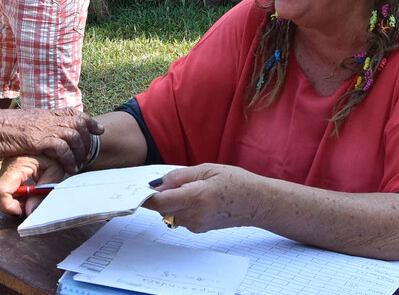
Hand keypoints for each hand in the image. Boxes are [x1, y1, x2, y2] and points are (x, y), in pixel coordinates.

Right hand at [0, 109, 102, 174]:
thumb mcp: (19, 125)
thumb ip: (32, 128)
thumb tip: (36, 134)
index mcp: (41, 113)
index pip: (71, 112)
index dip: (87, 120)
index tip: (97, 128)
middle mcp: (45, 117)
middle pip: (77, 121)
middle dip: (89, 135)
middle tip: (92, 150)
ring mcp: (41, 127)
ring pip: (73, 134)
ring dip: (79, 151)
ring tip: (78, 165)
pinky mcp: (37, 138)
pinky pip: (61, 147)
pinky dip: (69, 158)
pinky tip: (69, 168)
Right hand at [0, 155, 64, 216]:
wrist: (53, 137)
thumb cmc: (55, 152)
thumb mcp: (54, 172)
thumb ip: (41, 193)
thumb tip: (30, 211)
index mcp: (17, 165)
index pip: (1, 192)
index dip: (9, 207)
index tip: (23, 211)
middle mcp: (7, 166)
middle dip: (14, 205)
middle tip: (31, 204)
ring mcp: (6, 168)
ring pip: (3, 193)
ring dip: (16, 200)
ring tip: (33, 196)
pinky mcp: (8, 170)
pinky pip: (7, 187)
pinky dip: (17, 194)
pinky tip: (29, 191)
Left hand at [142, 164, 261, 232]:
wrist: (257, 203)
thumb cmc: (237, 182)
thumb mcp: (207, 169)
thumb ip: (180, 176)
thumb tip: (158, 183)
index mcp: (196, 197)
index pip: (160, 203)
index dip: (147, 197)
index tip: (141, 189)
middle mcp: (195, 215)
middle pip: (162, 209)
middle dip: (160, 197)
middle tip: (171, 182)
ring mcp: (197, 225)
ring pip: (170, 214)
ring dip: (171, 202)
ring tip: (190, 188)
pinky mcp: (199, 229)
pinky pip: (180, 218)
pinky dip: (180, 208)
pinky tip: (196, 198)